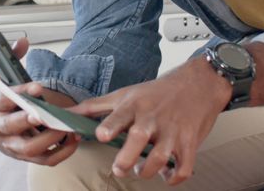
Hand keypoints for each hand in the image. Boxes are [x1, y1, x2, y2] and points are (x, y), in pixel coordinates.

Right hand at [0, 37, 81, 165]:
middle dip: (29, 120)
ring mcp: (9, 145)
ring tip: (67, 128)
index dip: (20, 93)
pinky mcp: (22, 157)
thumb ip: (11, 56)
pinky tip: (73, 140)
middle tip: (47, 114)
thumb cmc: (1, 96)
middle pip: (11, 126)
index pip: (2, 99)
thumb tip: (22, 40)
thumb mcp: (1, 74)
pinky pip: (43, 160)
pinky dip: (60, 153)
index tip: (39, 87)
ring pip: (27, 148)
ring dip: (48, 139)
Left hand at [67, 58, 231, 184]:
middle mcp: (152, 118)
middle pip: (138, 139)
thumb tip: (66, 115)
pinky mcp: (189, 143)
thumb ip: (94, 106)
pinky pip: (183, 167)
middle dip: (127, 158)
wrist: (198, 84)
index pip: (119, 116)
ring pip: (159, 157)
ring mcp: (172, 132)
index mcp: (135, 105)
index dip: (110, 127)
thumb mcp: (124, 94)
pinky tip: (165, 175)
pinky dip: (173, 177)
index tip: (101, 135)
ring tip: (140, 170)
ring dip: (147, 170)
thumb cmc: (156, 91)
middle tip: (119, 168)